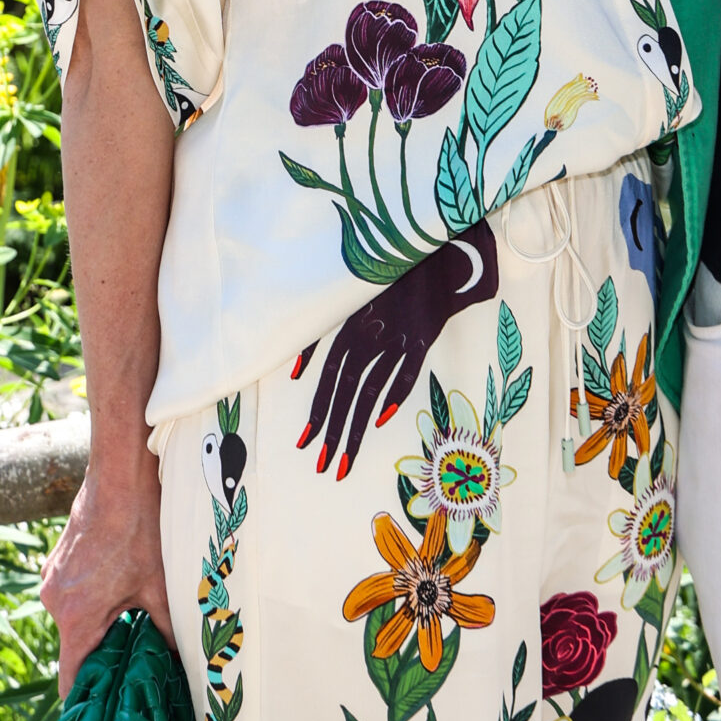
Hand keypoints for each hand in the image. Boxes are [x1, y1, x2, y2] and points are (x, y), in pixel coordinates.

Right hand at [40, 457, 174, 696]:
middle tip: (134, 669)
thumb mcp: (161, 584)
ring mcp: (51, 578)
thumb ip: (168, 629)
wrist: (120, 473)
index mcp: (75, 614)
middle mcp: (53, 600)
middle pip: (75, 647)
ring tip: (134, 627)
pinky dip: (94, 601)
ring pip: (75, 620)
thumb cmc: (141, 527)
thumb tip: (183, 662)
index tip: (103, 714)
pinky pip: (73, 595)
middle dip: (103, 659)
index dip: (87, 699)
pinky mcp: (58, 561)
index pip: (70, 677)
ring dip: (101, 626)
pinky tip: (123, 592)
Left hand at [293, 223, 497, 481]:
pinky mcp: (421, 337)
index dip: (317, 412)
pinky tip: (381, 420)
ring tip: (347, 460)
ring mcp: (395, 338)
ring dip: (357, 428)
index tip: (306, 444)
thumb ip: (318, 335)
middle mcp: (367, 336)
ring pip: (372, 391)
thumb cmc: (384, 281)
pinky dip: (395, 394)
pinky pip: (407, 371)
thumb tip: (291, 373)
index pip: (328, 381)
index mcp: (348, 329)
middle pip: (347, 393)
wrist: (429, 254)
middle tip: (324, 466)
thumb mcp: (346, 303)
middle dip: (333, 432)